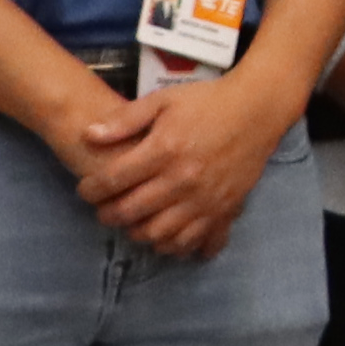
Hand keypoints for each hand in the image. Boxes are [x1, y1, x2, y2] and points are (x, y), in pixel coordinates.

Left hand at [70, 71, 295, 261]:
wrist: (258, 110)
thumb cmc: (207, 102)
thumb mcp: (163, 100)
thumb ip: (125, 119)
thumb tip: (88, 135)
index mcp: (164, 150)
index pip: (113, 180)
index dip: (91, 190)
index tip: (86, 190)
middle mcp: (182, 180)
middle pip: (131, 212)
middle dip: (108, 214)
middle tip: (104, 210)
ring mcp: (205, 199)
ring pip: (159, 233)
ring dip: (138, 233)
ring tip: (133, 222)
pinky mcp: (224, 210)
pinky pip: (194, 240)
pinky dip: (174, 245)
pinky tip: (165, 237)